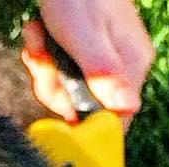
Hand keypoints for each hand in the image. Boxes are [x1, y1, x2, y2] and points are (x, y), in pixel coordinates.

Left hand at [22, 0, 154, 123]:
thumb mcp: (86, 39)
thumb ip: (103, 75)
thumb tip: (128, 109)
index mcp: (131, 67)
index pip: (114, 122)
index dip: (84, 127)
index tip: (60, 120)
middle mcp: (120, 68)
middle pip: (81, 109)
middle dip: (52, 89)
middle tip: (41, 62)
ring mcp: (100, 62)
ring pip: (64, 91)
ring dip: (43, 69)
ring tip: (37, 40)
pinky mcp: (82, 55)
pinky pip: (57, 73)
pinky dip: (42, 57)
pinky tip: (37, 36)